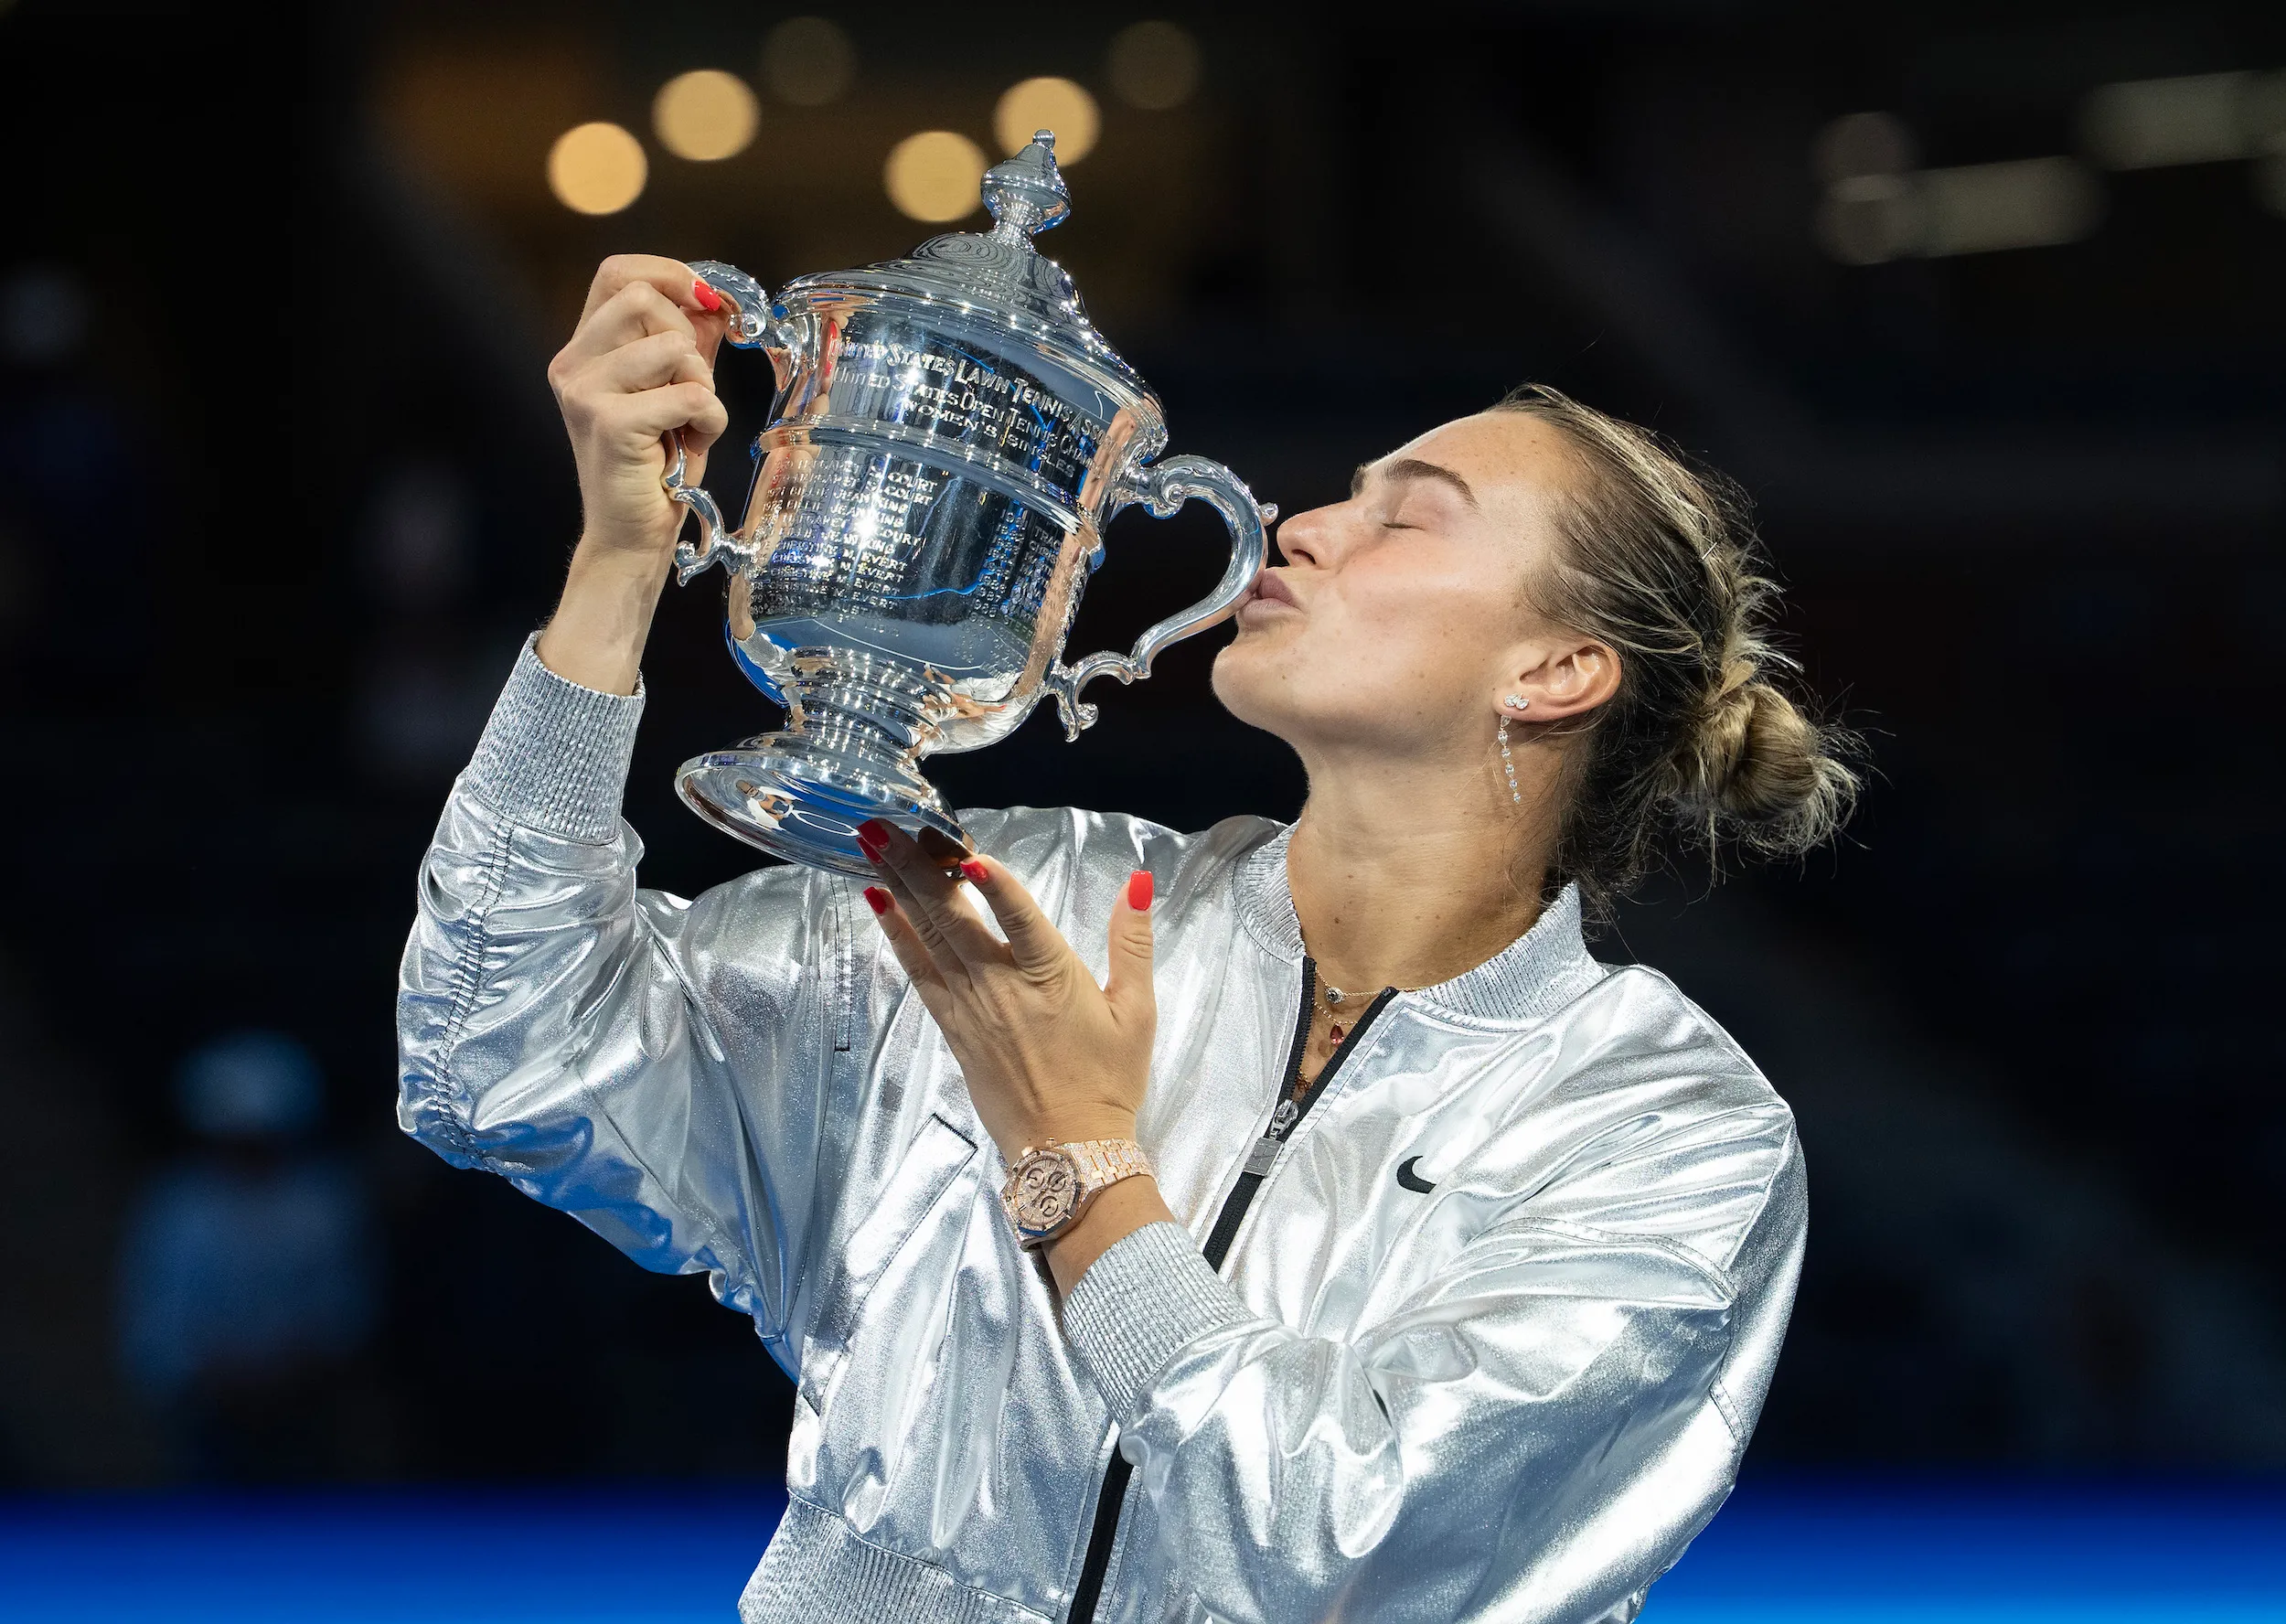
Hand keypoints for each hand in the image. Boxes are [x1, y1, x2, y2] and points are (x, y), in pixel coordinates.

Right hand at [549, 254, 730, 562]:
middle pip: (643, 300)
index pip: (617, 273)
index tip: (708, 302)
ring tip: (690, 422)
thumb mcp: (674, 390)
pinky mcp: (608, 423)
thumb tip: (715, 301)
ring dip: (702, 385)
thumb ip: (687, 343)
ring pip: (672, 346)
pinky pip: (688, 394)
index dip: (669, 275)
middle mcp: (572, 363)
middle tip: (692, 389)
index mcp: (584, 349)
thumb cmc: (655, 466)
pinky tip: (693, 443)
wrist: (632, 535)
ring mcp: (584, 391)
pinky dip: (709, 419)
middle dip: (689, 341)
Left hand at [855, 820, 1155, 1159]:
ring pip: (929, 935)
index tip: (969, 853)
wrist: (1067, 1149)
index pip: (1021, 919)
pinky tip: (879, 904)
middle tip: (885, 823)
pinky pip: (918, 971)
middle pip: (954, 916)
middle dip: (918, 865)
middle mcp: (1002, 986)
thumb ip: (1132, 943)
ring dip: (899, 887)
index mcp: (1052, 977)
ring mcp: (971, 1005)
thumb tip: (1137, 884)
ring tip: (871, 846)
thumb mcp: (1136, 1011)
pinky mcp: (952, 1025)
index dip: (996, 885)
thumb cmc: (1108, 1080)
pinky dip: (897, 935)